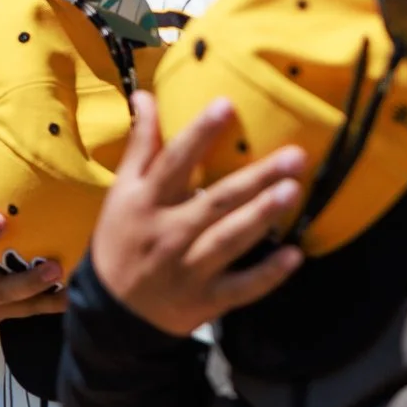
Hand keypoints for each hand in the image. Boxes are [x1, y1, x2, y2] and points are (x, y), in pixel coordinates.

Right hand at [89, 93, 306, 334]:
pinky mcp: (205, 301)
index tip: (226, 105)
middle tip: (294, 155)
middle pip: (216, 201)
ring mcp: (188, 269)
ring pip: (229, 240)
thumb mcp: (122, 192)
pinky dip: (267, 275)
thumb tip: (146, 95)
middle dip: (255, 178)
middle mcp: (169, 233)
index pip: (175, 163)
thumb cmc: (122, 240)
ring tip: (292, 191)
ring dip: (261, 217)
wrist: (111, 311)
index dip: (200, 134)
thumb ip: (140, 146)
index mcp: (147, 202)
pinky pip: (240, 288)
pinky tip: (294, 256)